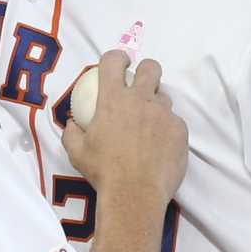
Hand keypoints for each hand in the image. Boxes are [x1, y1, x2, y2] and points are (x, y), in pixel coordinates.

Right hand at [61, 51, 188, 203]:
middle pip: (151, 68)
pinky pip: (174, 123)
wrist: (134, 194)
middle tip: (141, 85)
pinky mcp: (179, 131)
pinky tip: (159, 147)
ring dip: (156, 106)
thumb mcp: (77, 152)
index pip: (113, 62)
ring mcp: (163, 114)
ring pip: (164, 98)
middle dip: (147, 70)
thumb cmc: (103, 172)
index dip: (116, 57)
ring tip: (148, 127)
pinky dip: (167, 131)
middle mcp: (141, 100)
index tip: (118, 63)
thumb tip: (70, 124)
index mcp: (113, 99)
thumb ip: (71, 133)